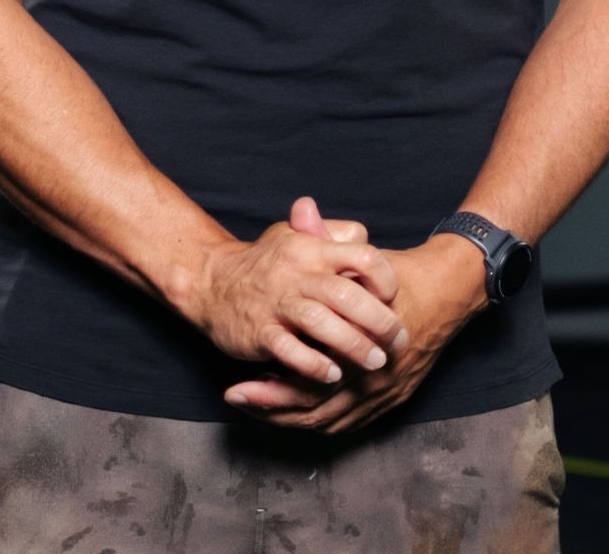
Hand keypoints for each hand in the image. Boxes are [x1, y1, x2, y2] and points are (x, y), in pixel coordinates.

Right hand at [182, 197, 404, 390]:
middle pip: (347, 295)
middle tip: (397, 341)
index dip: (384, 278)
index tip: (392, 299)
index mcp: (311, 248)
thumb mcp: (295, 237)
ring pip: (322, 323)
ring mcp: (276, 302)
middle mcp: (296, 273)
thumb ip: (331, 235)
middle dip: (379, 321)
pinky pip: (291, 350)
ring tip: (374, 361)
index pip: (362, 255)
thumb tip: (364, 236)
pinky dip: (314, 364)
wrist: (211, 281)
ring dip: (353, 346)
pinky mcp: (259, 331)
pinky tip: (333, 374)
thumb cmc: (265, 263)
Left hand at [224, 231, 489, 433]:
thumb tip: (301, 209)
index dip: (267, 388)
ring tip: (255, 406)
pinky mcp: (388, 402)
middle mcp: (370, 381)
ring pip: (325, 421)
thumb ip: (326, 237)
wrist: (449, 293)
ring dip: (288, 417)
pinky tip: (292, 411)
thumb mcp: (363, 257)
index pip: (303, 383)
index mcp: (357, 350)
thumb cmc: (401, 277)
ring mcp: (381, 395)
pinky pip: (344, 423)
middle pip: (310, 411)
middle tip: (237, 399)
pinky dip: (316, 419)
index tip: (234, 382)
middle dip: (270, 408)